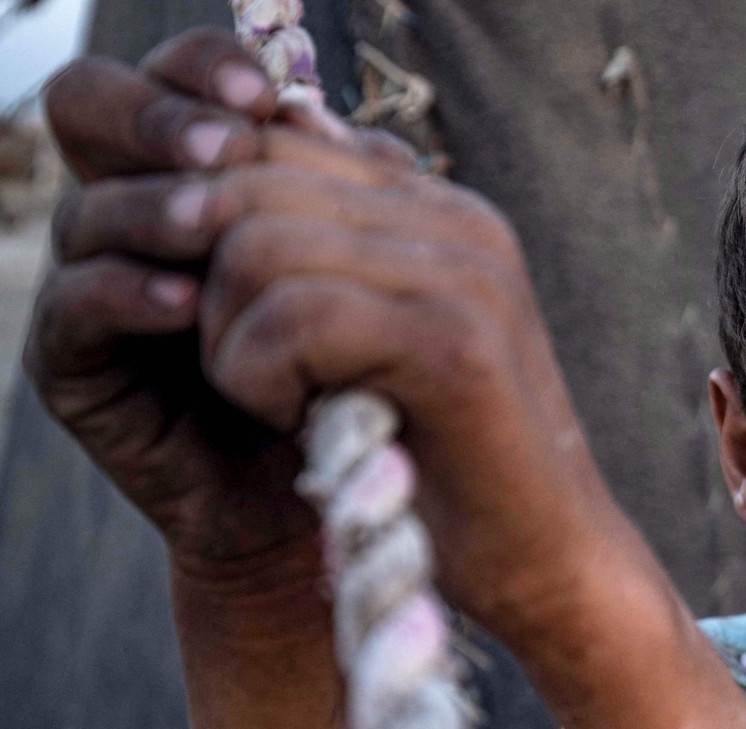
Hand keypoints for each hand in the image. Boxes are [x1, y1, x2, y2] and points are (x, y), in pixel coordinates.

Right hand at [26, 29, 416, 576]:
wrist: (344, 494)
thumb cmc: (366, 373)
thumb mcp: (371, 275)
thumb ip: (359, 202)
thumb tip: (353, 134)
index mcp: (202, 174)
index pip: (176, 82)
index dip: (205, 70)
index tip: (264, 96)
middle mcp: (136, 215)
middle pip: (92, 112)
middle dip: (156, 116)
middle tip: (228, 143)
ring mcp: (95, 285)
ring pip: (86, 213)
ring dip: (150, 209)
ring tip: (210, 223)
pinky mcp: (76, 366)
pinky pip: (73, 312)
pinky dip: (123, 297)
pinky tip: (185, 304)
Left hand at [169, 134, 616, 638]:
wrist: (546, 567)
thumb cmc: (447, 472)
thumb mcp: (375, 346)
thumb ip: (321, 264)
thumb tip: (202, 195)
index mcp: (443, 211)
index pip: (267, 145)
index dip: (199, 225)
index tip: (208, 320)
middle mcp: (462, 221)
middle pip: (247, 183)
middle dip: (203, 287)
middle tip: (244, 375)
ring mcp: (466, 277)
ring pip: (253, 246)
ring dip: (229, 342)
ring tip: (280, 404)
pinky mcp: (454, 344)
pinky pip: (292, 317)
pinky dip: (260, 383)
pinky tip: (301, 427)